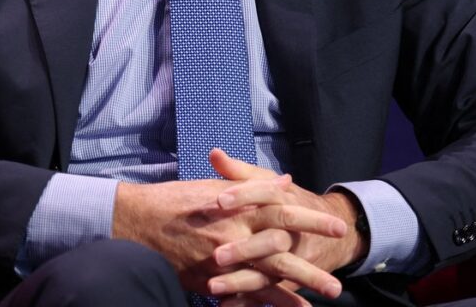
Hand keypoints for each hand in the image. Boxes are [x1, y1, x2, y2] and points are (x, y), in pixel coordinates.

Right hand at [112, 157, 346, 301]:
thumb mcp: (214, 184)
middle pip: (281, 248)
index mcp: (239, 206)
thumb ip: (251, 185)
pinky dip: (266, 303)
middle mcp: (235, 232)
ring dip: (297, 288)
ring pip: (267, 276)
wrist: (137, 221)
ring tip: (325, 297)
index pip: (283, 210)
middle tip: (338, 279)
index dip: (311, 218)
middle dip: (311, 262)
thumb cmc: (175, 199)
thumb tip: (283, 181)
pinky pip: (243, 295)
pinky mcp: (209, 279)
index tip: (337, 225)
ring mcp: (223, 258)